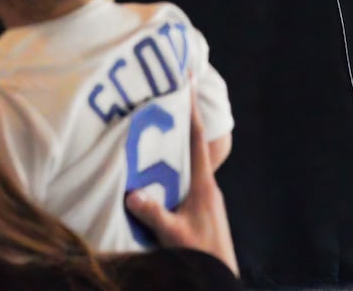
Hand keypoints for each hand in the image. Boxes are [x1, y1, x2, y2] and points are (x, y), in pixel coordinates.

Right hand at [125, 89, 237, 274]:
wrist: (220, 276)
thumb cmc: (202, 255)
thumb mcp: (175, 235)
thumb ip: (155, 215)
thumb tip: (132, 194)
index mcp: (203, 184)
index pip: (197, 139)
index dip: (191, 109)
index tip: (187, 81)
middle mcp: (207, 185)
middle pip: (194, 144)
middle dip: (182, 119)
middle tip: (168, 95)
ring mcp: (205, 196)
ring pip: (189, 161)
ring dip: (177, 143)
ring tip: (159, 127)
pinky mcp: (201, 207)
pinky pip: (185, 178)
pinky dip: (174, 167)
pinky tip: (159, 171)